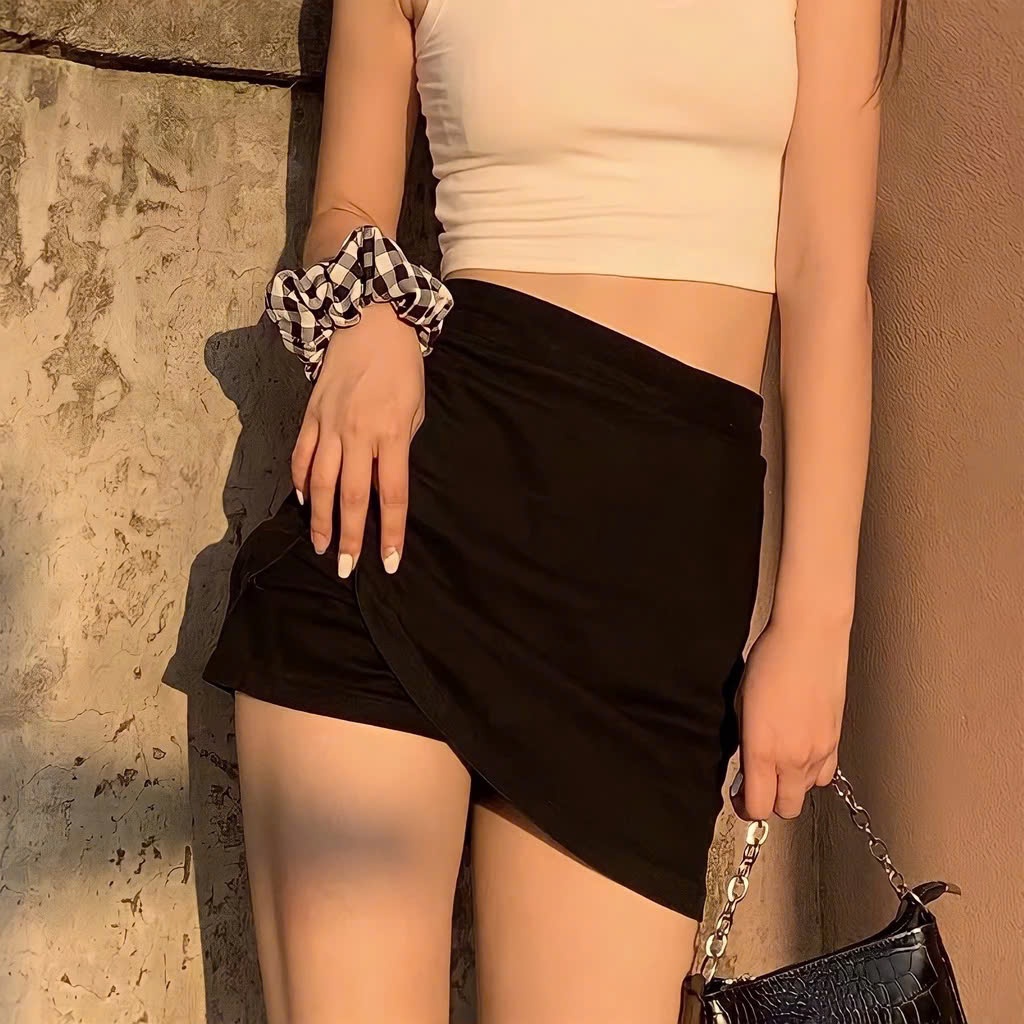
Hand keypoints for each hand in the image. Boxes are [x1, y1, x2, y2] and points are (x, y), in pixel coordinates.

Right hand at [291, 301, 424, 576]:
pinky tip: (303, 502)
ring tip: (319, 545)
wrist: (372, 321)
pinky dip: (300, 481)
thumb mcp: (415, 409)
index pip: (390, 496)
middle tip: (344, 568)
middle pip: (349, 496)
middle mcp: (358, 433)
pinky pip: (302, 455)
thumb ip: (400, 446)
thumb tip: (384, 480)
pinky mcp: (311, 414)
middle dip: (347, 537)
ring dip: (318, 519)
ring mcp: (330, 424)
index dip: (388, 533)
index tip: (386, 562)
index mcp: (391, 434)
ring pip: (318, 482)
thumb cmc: (403, 367)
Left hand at [729, 616, 848, 820]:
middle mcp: (794, 758)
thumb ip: (745, 740)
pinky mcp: (836, 740)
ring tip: (780, 764)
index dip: (745, 807)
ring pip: (807, 793)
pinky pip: (825, 774)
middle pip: (785, 809)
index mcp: (763, 750)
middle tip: (757, 784)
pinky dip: (812, 772)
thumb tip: (745, 760)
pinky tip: (801, 752)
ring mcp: (819, 751)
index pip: (758, 806)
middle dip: (769, 802)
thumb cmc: (770, 661)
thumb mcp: (741, 703)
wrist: (809, 638)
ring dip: (792, 787)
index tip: (738, 794)